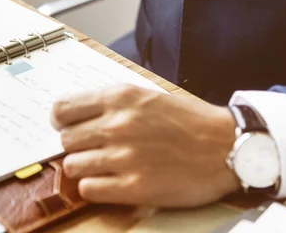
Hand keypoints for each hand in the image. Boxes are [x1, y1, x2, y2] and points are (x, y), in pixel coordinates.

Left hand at [51, 85, 239, 207]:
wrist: (226, 147)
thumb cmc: (187, 121)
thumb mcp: (146, 97)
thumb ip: (110, 103)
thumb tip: (73, 115)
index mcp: (119, 98)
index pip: (61, 109)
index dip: (59, 120)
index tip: (66, 126)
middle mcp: (117, 125)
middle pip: (65, 140)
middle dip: (75, 146)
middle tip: (92, 149)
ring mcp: (124, 157)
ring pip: (72, 165)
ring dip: (84, 168)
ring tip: (102, 167)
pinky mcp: (134, 187)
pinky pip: (88, 189)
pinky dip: (94, 187)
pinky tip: (109, 182)